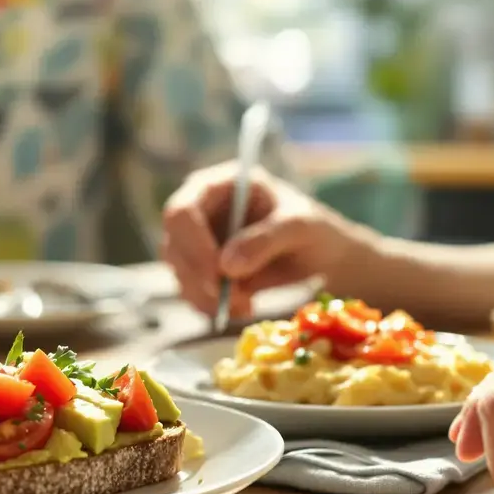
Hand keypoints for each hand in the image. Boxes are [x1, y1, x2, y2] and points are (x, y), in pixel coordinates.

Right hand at [160, 161, 364, 317]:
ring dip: (206, 297)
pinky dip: (211, 306)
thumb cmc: (313, 229)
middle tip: (235, 300)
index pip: (182, 210)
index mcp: (220, 184)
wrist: (320, 254)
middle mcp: (201, 209)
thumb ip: (266, 240)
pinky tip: (242, 308)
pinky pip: (191, 290)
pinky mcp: (203, 268)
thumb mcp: (301, 227)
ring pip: (180, 272)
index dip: (193, 244)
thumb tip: (227, 267)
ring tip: (246, 305)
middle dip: (200, 278)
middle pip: (173, 244)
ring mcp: (198, 240)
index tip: (218, 275)